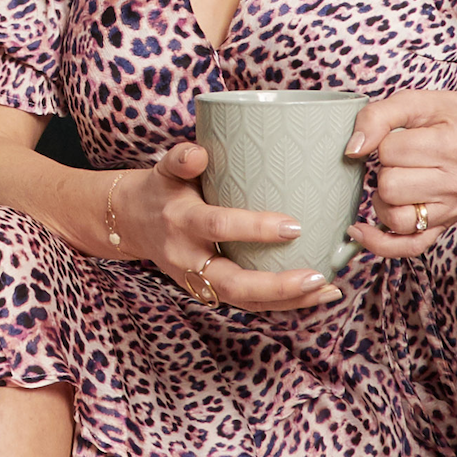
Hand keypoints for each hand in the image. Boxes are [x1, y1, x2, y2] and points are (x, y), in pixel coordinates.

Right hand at [114, 143, 345, 311]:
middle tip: (318, 276)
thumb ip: (181, 158)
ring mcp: (198, 281)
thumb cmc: (160, 189)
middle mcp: (188, 259)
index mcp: (181, 221)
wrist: (129, 223)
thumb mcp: (164, 168)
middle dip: (277, 285)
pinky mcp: (209, 292)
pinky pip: (246, 304)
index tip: (294, 226)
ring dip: (287, 301)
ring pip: (243, 302)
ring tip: (327, 290)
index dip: (255, 229)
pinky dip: (280, 304)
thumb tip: (198, 152)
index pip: (219, 226)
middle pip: (233, 284)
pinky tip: (312, 295)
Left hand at [343, 87, 456, 258]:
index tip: (397, 135)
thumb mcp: (417, 101)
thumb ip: (379, 115)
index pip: (390, 151)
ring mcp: (454, 209)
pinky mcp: (447, 226)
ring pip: (395, 219)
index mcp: (454, 144)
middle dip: (383, 169)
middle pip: (390, 187)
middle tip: (399, 157)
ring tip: (393, 181)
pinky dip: (380, 243)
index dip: (383, 140)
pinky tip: (361, 230)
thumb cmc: (452, 116)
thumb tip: (352, 149)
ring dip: (383, 199)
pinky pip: (409, 248)